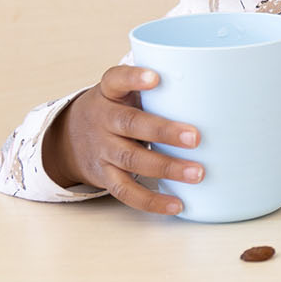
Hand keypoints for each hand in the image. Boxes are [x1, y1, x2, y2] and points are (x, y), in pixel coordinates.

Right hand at [43, 65, 202, 213]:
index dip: (134, 79)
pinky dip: (151, 200)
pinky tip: (176, 203)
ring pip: (132, 160)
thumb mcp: (123, 91)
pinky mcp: (104, 176)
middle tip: (195, 138)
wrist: (69, 139)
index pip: (116, 79)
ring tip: (197, 173)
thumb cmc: (115, 109)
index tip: (156, 78)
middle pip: (130, 124)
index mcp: (109, 93)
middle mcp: (103, 120)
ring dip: (167, 168)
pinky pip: (126, 191)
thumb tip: (211, 84)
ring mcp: (102, 149)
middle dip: (164, 132)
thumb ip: (154, 89)